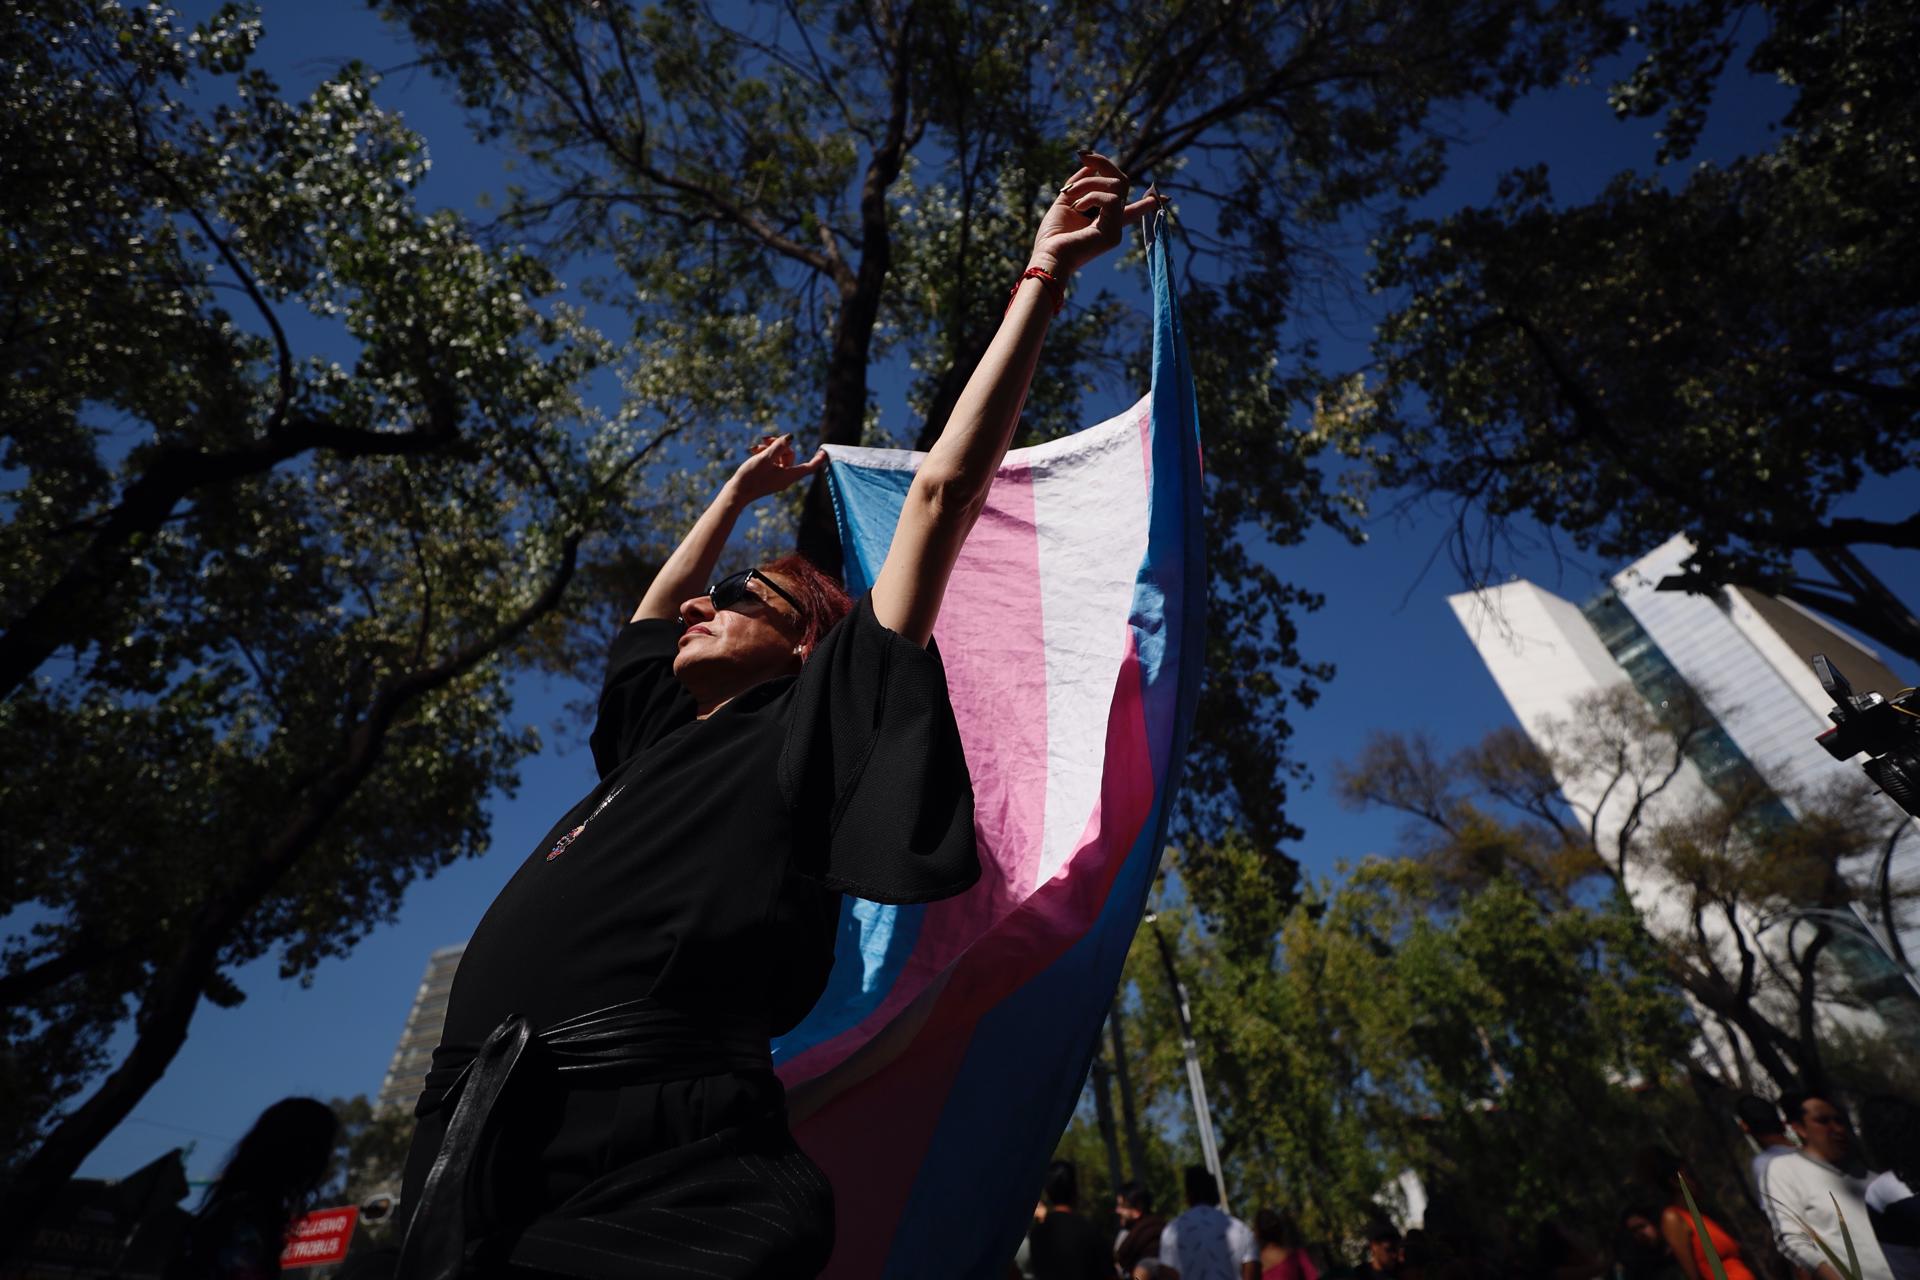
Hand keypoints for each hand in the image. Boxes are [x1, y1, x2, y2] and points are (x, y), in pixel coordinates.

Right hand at [729, 432, 826, 502]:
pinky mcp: (767, 478)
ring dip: (769, 448)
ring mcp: (776, 478)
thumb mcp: (765, 458)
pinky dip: (765, 455)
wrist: (736, 493)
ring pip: (779, 458)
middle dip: (779, 445)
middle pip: (790, 457)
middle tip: (766, 438)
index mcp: (789, 476)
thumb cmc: (751, 476)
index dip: (818, 459)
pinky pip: (771, 463)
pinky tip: (754, 450)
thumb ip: (779, 447)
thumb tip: (790, 437)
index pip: (809, 467)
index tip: (824, 451)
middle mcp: (785, 478)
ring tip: (756, 446)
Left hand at [1027, 151, 1160, 278]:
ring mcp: (1116, 228)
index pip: (1132, 211)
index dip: (1146, 203)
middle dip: (1103, 163)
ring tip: (1068, 194)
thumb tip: (1090, 165)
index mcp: (1103, 220)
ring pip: (1117, 186)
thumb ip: (1079, 183)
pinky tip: (1077, 208)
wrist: (1048, 259)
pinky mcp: (1113, 233)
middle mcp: (1114, 224)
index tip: (1164, 198)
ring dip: (1088, 182)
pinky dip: (1090, 197)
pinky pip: (1111, 199)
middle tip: (1083, 155)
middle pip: (1122, 183)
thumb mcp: (1065, 202)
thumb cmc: (1052, 237)